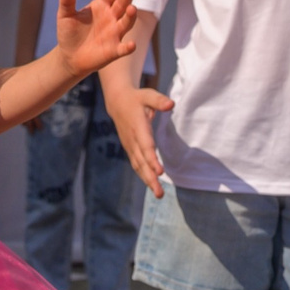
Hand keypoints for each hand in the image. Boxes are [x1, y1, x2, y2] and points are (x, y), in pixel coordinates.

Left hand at [52, 0, 140, 76]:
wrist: (69, 56)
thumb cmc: (69, 33)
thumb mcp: (65, 15)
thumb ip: (67, 2)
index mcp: (101, 6)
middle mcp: (111, 17)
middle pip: (122, 4)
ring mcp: (114, 33)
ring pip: (126, 22)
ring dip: (130, 16)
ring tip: (132, 8)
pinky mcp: (113, 50)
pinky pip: (123, 48)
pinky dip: (128, 47)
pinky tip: (132, 45)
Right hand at [108, 81, 173, 197]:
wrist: (117, 102)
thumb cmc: (136, 98)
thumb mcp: (147, 95)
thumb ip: (159, 100)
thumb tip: (171, 104)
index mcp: (138, 127)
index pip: (145, 146)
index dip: (151, 160)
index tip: (159, 172)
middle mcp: (132, 139)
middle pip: (141, 162)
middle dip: (150, 178)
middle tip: (160, 193)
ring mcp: (130, 146)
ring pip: (138, 166)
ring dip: (148, 180)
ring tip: (159, 194)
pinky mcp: (130, 149)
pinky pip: (136, 164)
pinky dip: (143, 175)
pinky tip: (152, 185)